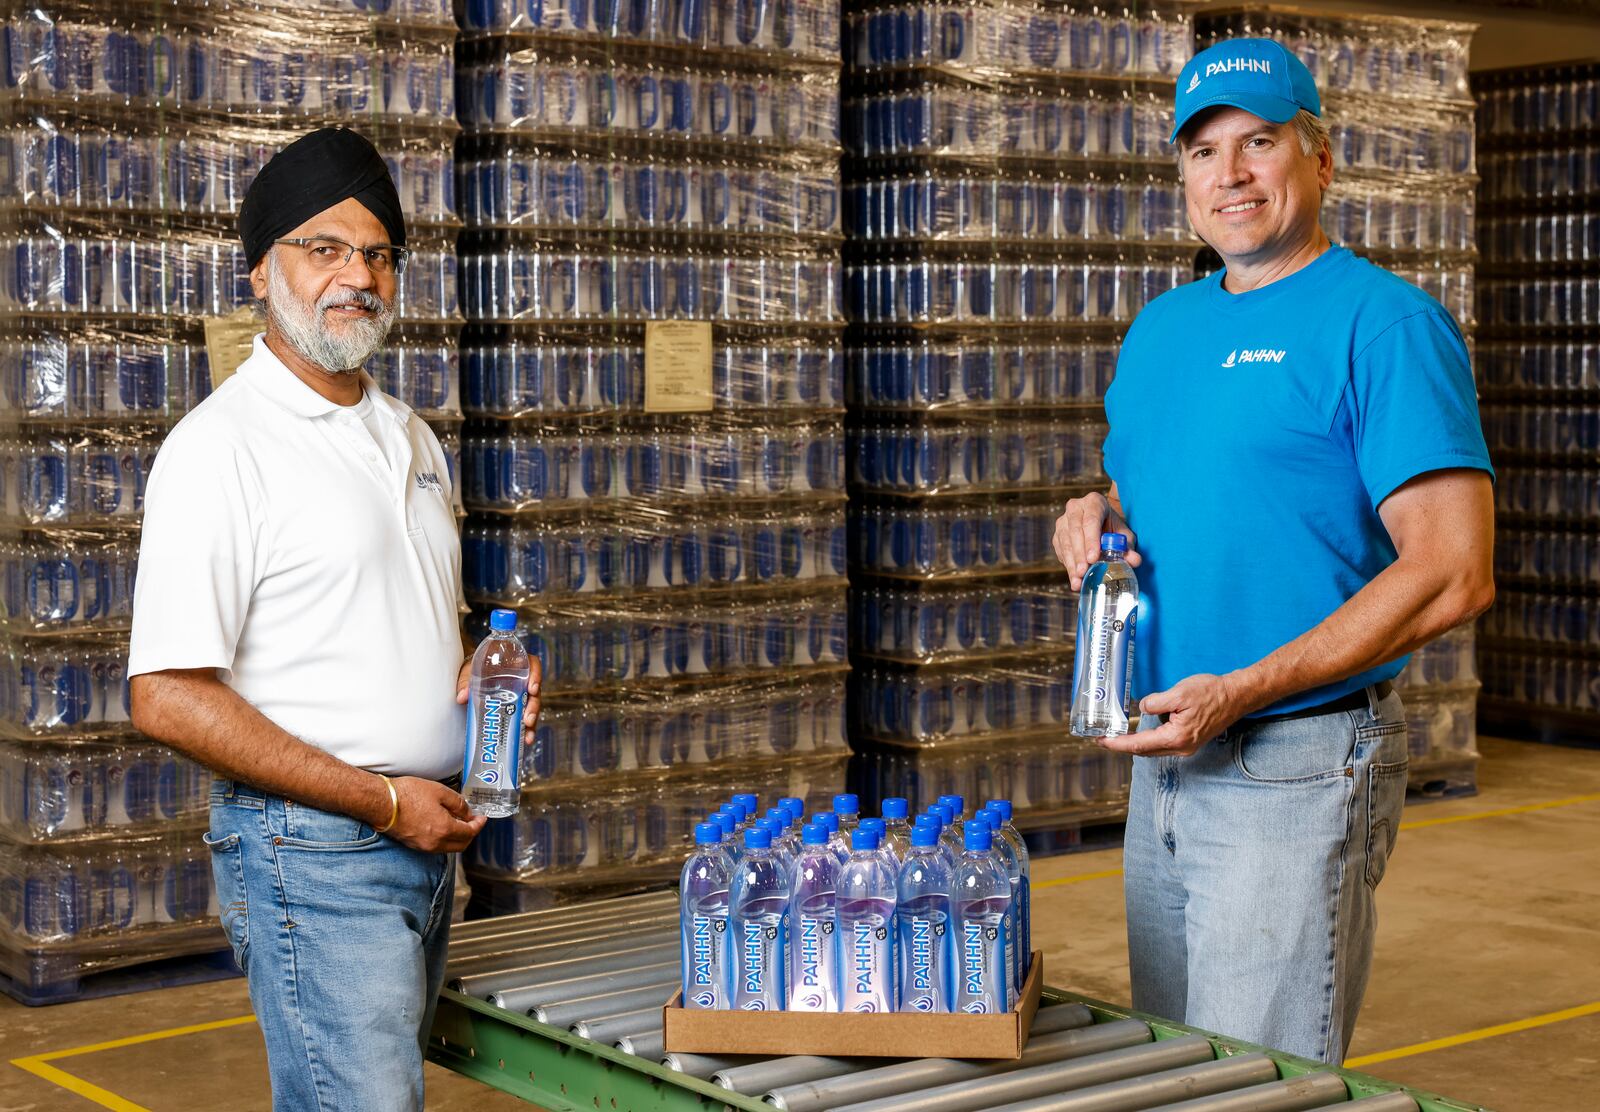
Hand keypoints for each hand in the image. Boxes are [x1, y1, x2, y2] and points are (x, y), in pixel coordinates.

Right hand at [385, 776, 485, 852]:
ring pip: (449, 847)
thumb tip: (468, 812)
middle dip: (471, 833)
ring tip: (459, 822)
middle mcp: (435, 842)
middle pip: (461, 844)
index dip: (479, 824)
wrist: (381, 802)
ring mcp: (424, 846)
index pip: (469, 832)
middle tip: (474, 821)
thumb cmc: (407, 794)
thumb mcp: (439, 791)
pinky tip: (444, 826)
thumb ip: (458, 803)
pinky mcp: (414, 845)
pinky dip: (445, 839)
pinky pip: (437, 846)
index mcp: (444, 829)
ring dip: (458, 837)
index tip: (482, 818)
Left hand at [456, 655, 542, 733]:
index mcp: (513, 664)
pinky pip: (525, 718)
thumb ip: (465, 681)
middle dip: (534, 706)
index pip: (531, 664)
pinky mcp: (517, 707)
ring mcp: (521, 694)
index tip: (532, 688)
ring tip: (527, 733)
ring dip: (532, 720)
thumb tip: (462, 697)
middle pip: (534, 690)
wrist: (470, 678)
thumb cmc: (473, 670)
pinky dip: (526, 730)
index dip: (536, 675)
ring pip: (532, 706)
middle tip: (528, 718)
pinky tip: (525, 739)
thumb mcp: (469, 671)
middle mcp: (521, 679)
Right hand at [1052, 492, 1141, 590]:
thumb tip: (1135, 561)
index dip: (1091, 540)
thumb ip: (1128, 547)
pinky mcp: (1057, 534)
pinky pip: (1060, 550)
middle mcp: (1075, 508)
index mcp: (1094, 502)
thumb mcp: (1123, 535)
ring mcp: (1063, 521)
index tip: (1093, 558)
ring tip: (1077, 580)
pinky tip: (1074, 577)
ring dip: (1071, 563)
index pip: (1091, 521)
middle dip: (1079, 554)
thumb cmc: (1113, 528)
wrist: (1101, 524)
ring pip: (1065, 542)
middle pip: (1075, 532)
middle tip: (1083, 572)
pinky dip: (1067, 565)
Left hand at [1099, 673, 1249, 757]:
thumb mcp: (1178, 693)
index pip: (1138, 744)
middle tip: (1103, 738)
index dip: (1117, 744)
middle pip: (1144, 750)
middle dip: (1122, 745)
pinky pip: (1163, 743)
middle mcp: (1180, 748)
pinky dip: (1149, 738)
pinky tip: (1141, 730)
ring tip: (1116, 735)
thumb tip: (1142, 708)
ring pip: (1153, 748)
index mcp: (1175, 738)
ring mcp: (1186, 747)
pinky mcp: (1190, 741)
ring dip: (1135, 742)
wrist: (1236, 696)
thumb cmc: (1211, 693)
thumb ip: (1155, 702)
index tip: (1101, 741)